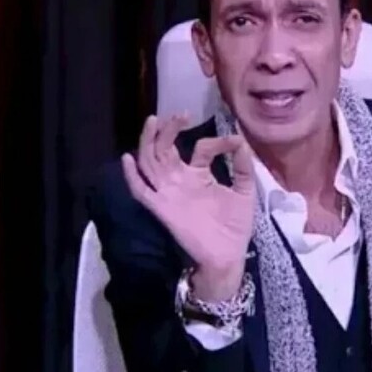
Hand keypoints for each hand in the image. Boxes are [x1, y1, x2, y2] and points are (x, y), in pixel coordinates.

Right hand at [121, 115, 255, 300]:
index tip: (234, 141)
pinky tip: (128, 159)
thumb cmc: (235, 226)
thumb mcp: (244, 191)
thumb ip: (243, 166)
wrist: (227, 257)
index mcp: (198, 175)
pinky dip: (132, 176)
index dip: (215, 141)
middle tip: (179, 115)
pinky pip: (141, 192)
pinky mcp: (161, 208)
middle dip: (168, 129)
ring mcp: (169, 193)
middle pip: (165, 149)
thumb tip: (241, 140)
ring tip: (154, 121)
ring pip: (150, 162)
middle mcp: (180, 180)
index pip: (200, 148)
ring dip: (149, 141)